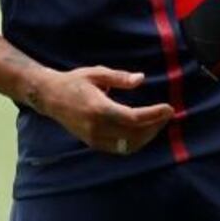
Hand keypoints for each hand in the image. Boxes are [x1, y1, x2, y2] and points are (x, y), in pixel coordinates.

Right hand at [32, 65, 174, 155]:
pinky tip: (143, 131)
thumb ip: (119, 78)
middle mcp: (97, 127)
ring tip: (157, 123)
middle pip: (134, 134)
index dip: (154, 115)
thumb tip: (141, 79)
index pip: (133, 118)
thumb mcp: (97, 73)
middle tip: (166, 114)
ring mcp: (94, 138)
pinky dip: (135, 142)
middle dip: (154, 126)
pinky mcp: (93, 143)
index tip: (169, 108)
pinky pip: (119, 148)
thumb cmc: (75, 81)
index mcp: (99, 108)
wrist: (50, 97)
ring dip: (147, 136)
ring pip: (128, 145)